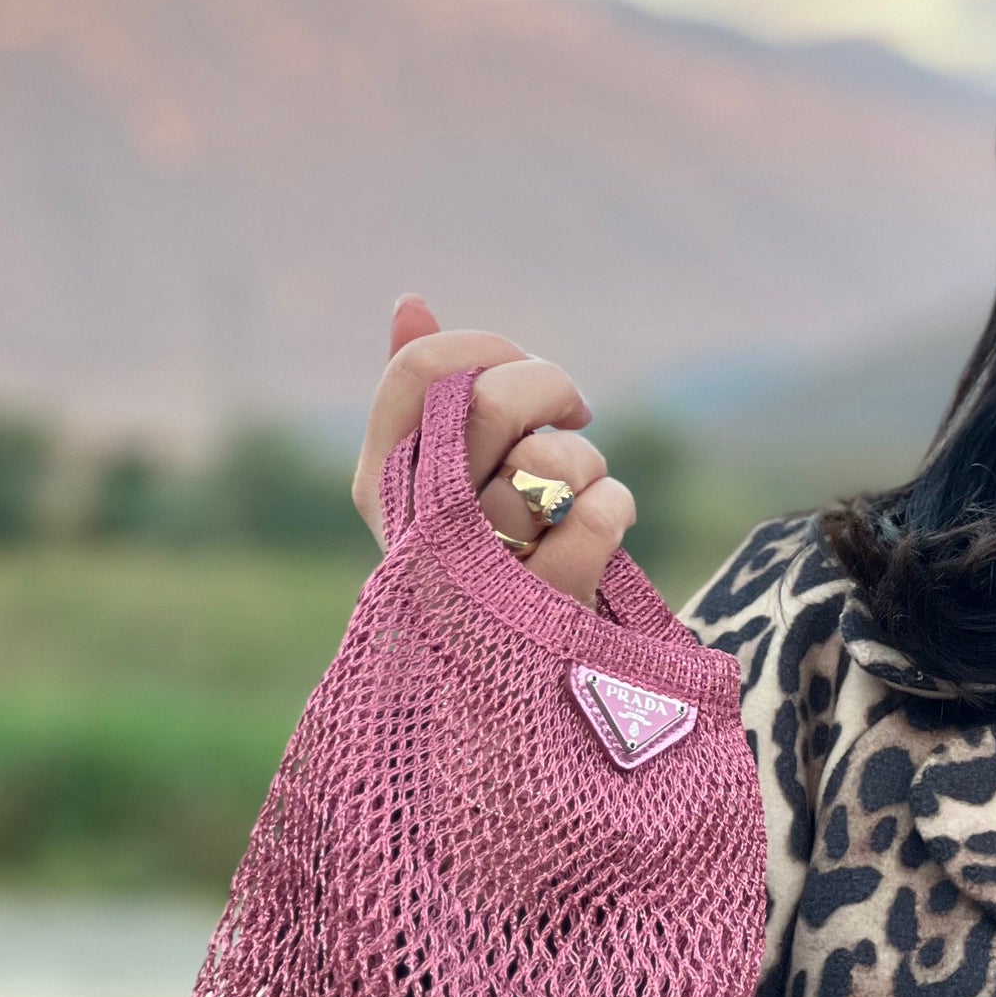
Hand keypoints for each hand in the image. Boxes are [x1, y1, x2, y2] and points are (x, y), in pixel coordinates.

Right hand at [350, 294, 635, 606]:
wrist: (513, 693)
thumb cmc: (482, 572)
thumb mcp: (443, 489)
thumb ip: (427, 402)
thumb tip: (410, 303)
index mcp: (381, 489)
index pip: (419, 371)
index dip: (486, 349)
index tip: (520, 369)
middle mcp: (418, 531)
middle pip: (490, 401)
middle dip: (547, 386)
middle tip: (571, 410)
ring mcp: (480, 578)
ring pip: (550, 462)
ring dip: (584, 462)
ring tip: (581, 496)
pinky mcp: (545, 617)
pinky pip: (598, 517)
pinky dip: (614, 510)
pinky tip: (605, 528)